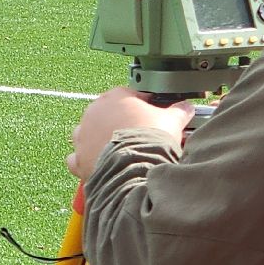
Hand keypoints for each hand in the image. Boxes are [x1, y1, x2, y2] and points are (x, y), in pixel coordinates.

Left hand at [66, 87, 195, 179]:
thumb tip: (186, 108)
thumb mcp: (171, 120)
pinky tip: (99, 164)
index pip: (130, 95)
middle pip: (107, 113)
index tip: (153, 115)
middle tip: (138, 135)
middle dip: (120, 122)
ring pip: (87, 132)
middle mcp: (93, 112)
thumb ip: (178, 111)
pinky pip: (76, 158)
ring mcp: (83, 135)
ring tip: (117, 150)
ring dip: (99, 139)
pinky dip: (86, 161)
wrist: (134, 169)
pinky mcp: (78, 158)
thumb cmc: (149, 139)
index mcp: (115, 97)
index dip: (144, 105)